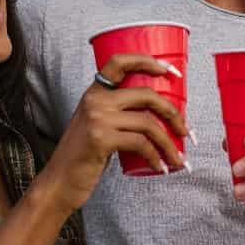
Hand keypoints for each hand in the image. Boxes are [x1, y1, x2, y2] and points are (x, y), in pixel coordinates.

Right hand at [37, 54, 190, 211]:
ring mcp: (97, 118)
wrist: (58, 183)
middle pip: (146, 95)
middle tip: (186, 130)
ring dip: (169, 143)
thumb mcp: (96, 127)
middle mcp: (95, 100)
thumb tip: (157, 117)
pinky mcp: (101, 138)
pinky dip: (155, 156)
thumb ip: (117, 116)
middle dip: (173, 113)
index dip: (148, 62)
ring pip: (148, 122)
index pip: (120, 62)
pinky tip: (160, 167)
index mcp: (94, 92)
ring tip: (177, 158)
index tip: (171, 72)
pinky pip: (141, 143)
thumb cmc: (81, 158)